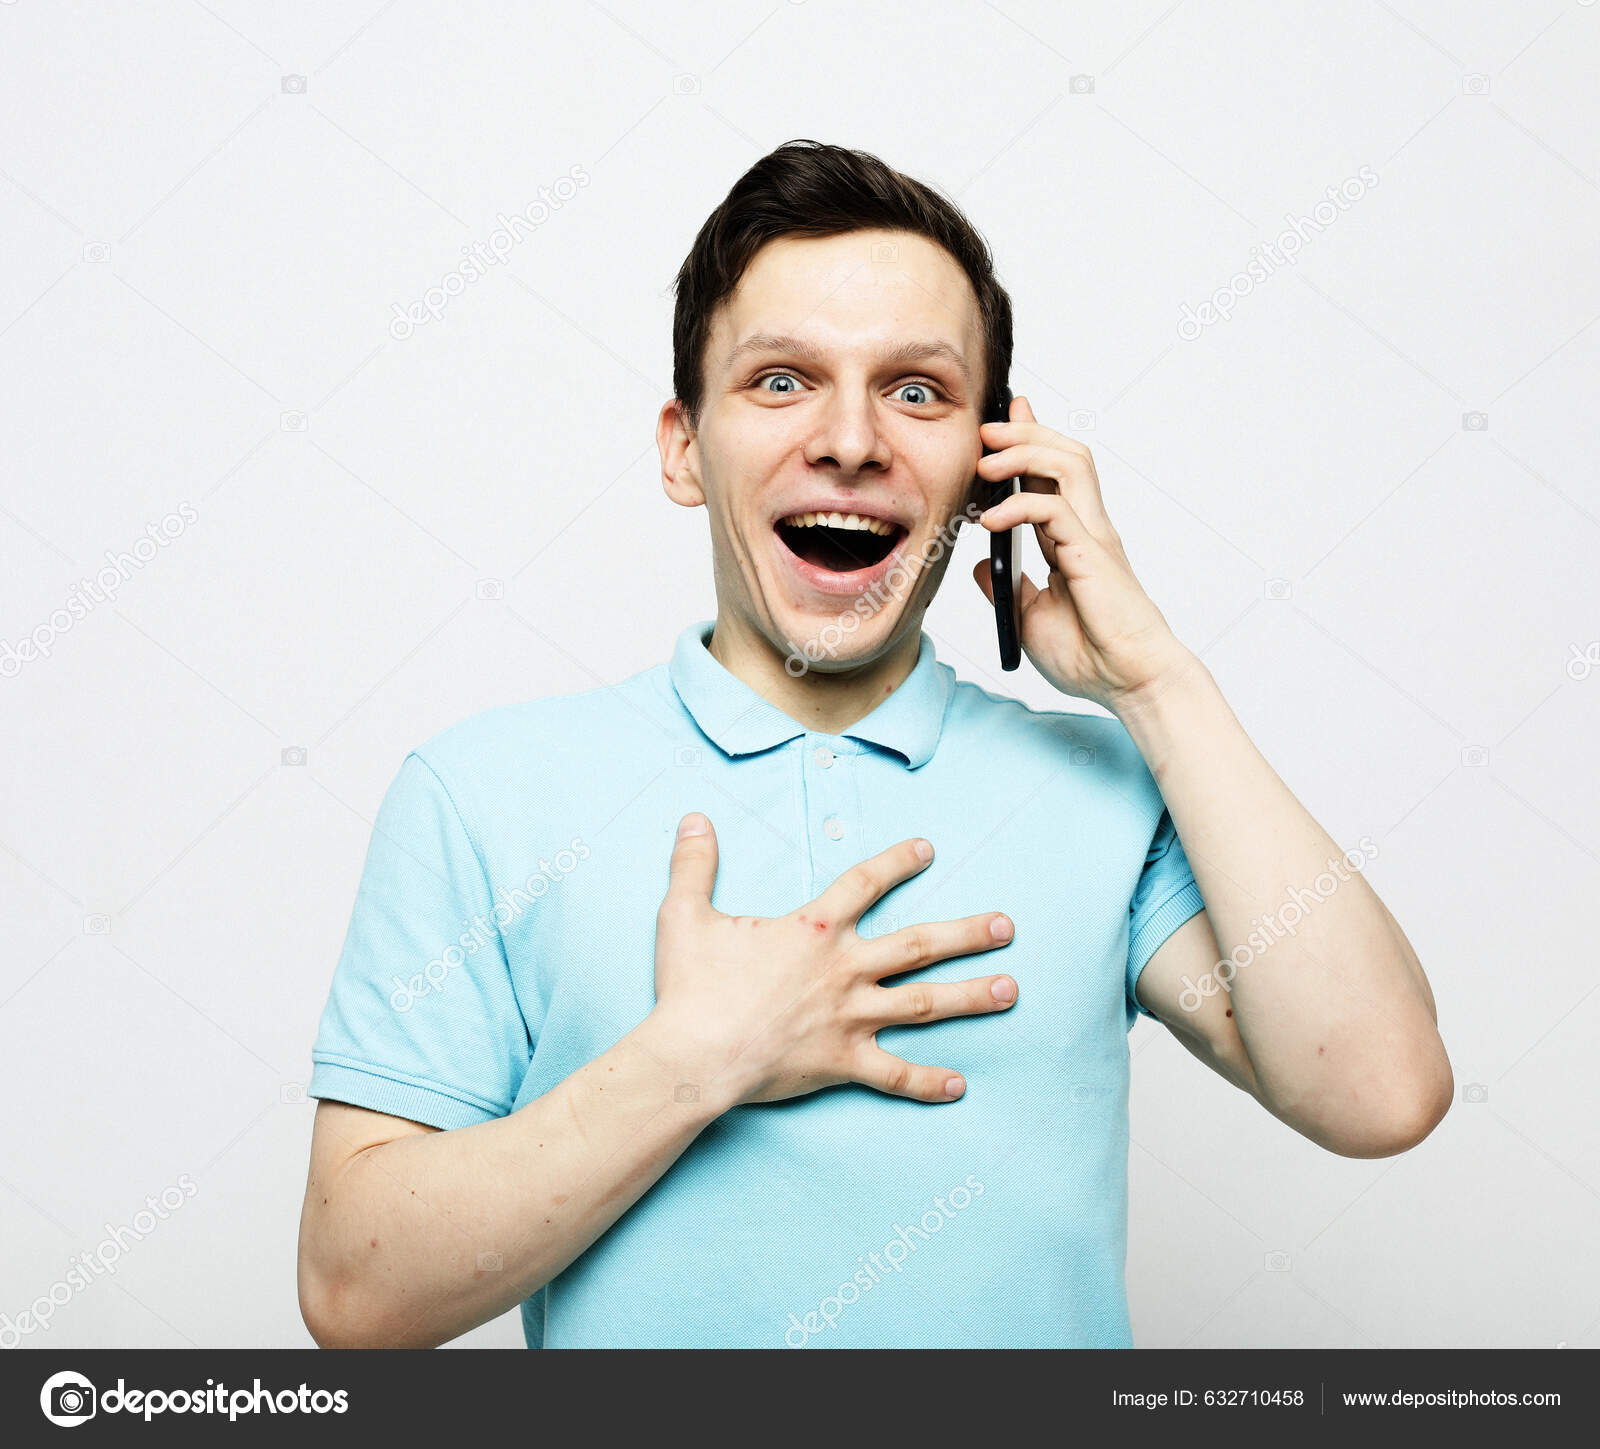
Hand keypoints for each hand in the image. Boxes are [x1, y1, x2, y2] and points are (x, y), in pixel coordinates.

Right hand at [649, 814, 1017, 1105]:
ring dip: (969, 996)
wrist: (694, 1055)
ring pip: (923, 1004)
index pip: (865, 884)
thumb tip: (693, 817)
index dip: (897, 863)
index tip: (928, 850)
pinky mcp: (843, 1063)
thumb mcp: (684, 914)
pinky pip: (895, 1075)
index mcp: (814, 929)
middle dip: (967, 934)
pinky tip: (960, 1084)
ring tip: (1010, 989)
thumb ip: (694, 863)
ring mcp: (849, 1018)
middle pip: (918, 945)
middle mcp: (844, 969)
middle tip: (1007, 926)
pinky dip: (928, 1081)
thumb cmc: (691, 987)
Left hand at [972, 395, 1193, 712]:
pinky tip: (991, 519)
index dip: (1030, 441)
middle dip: (1025, 431)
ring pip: (1068, 465)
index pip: (1052, 476)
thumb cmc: (1090, 655)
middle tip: (987, 429)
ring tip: (987, 459)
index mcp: (1072, 539)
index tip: (1000, 422)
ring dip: (1025, 452)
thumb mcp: (1029, 616)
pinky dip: (1019, 506)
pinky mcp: (1092, 553)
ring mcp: (1093, 537)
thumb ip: (1006, 586)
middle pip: (1064, 455)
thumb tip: (981, 563)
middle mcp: (1086, 529)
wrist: (1127, 681)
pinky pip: (1054, 510)